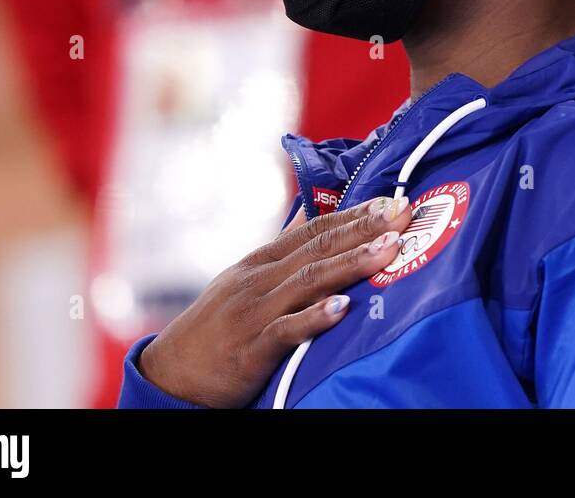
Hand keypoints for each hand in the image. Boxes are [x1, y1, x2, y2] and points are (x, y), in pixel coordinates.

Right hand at [139, 194, 410, 406]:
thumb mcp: (246, 280)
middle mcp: (259, 280)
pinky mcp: (250, 349)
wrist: (170, 374)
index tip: (392, 201)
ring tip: (388, 251)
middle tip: (404, 214)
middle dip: (364, 229)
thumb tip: (315, 212)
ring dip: (352, 263)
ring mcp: (254, 312)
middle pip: (318, 247)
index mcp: (261, 261)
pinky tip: (344, 308)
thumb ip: (284, 251)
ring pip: (309, 281)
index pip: (315, 228)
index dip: (355, 214)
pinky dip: (314, 317)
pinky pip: (286, 330)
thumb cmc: (216, 326)